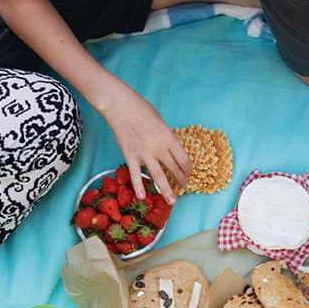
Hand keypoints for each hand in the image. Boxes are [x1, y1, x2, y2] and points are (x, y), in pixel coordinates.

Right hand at [95, 83, 189, 203]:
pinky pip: (135, 175)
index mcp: (169, 138)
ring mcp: (144, 154)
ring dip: (167, 190)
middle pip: (174, 169)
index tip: (187, 170)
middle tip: (184, 186)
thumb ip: (165, 137)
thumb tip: (169, 148)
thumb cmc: (141, 109)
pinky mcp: (130, 156)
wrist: (120, 106)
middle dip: (181, 179)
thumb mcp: (160, 122)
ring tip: (172, 201)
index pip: (183, 159)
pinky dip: (138, 187)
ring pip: (158, 177)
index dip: (187, 167)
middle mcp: (159, 148)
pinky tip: (142, 197)